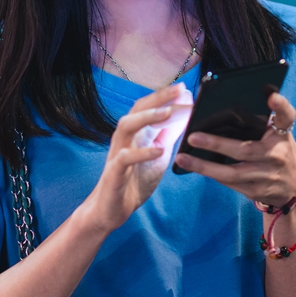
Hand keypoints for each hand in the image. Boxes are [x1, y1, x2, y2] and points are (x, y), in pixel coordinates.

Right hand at [82, 84, 187, 233]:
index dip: (164, 96)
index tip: (184, 86)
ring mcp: (117, 153)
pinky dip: (142, 152)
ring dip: (148, 117)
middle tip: (179, 89)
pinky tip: (158, 150)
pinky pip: (125, 158)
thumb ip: (168, 135)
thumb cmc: (134, 180)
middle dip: (158, 98)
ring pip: (127, 126)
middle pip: (137, 109)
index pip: (148, 107)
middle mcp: (124, 138)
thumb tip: (184, 114)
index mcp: (135, 133)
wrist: (111, 210)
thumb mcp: (158, 155)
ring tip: (168, 112)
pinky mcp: (114, 172)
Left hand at [173, 91, 295, 208]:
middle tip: (192, 137)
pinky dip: (212, 174)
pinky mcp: (257, 192)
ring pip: (232, 173)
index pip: (287, 116)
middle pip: (245, 150)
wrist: (293, 186)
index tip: (271, 96)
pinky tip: (195, 167)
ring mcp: (267, 176)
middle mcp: (277, 155)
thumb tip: (227, 103)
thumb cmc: (278, 150)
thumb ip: (262, 120)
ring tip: (182, 158)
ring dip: (204, 167)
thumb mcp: (277, 133)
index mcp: (283, 134)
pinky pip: (230, 184)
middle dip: (216, 145)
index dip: (281, 106)